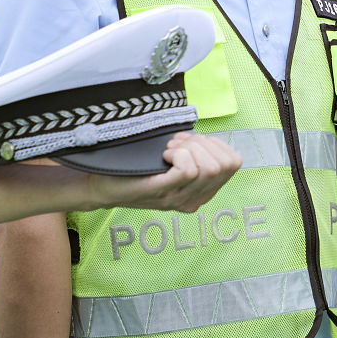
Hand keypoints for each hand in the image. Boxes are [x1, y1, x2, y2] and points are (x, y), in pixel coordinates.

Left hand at [90, 133, 240, 212]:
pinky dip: (180, 154)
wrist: (102, 186)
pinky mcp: (161, 193)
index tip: (191, 142)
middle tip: (177, 145)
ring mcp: (179, 199)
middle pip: (224, 165)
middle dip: (203, 144)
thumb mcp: (173, 162)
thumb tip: (204, 138)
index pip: (234, 163)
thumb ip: (194, 154)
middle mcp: (194, 199)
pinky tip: (164, 156)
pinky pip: (189, 170)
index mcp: (202, 192)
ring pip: (208, 167)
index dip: (216, 144)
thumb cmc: (136, 168)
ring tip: (169, 150)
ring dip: (190, 148)